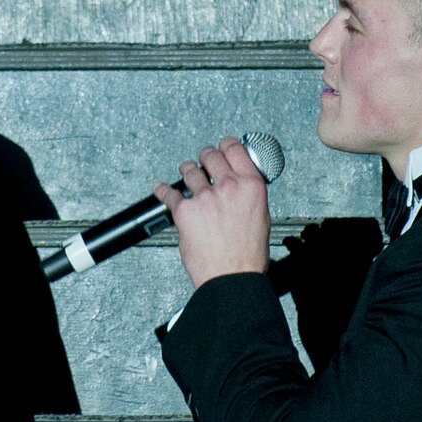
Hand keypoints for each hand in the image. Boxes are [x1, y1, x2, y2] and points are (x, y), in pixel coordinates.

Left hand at [151, 136, 271, 287]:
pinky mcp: (185, 211)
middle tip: (203, 160)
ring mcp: (205, 197)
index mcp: (251, 186)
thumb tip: (240, 188)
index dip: (226, 144)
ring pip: (190, 170)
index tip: (222, 145)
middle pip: (210, 156)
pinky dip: (163, 190)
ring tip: (186, 170)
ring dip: (187, 170)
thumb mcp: (261, 217)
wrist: (232, 277)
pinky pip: (169, 193)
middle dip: (205, 156)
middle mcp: (228, 187)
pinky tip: (160, 188)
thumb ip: (248, 197)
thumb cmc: (248, 256)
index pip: (235, 149)